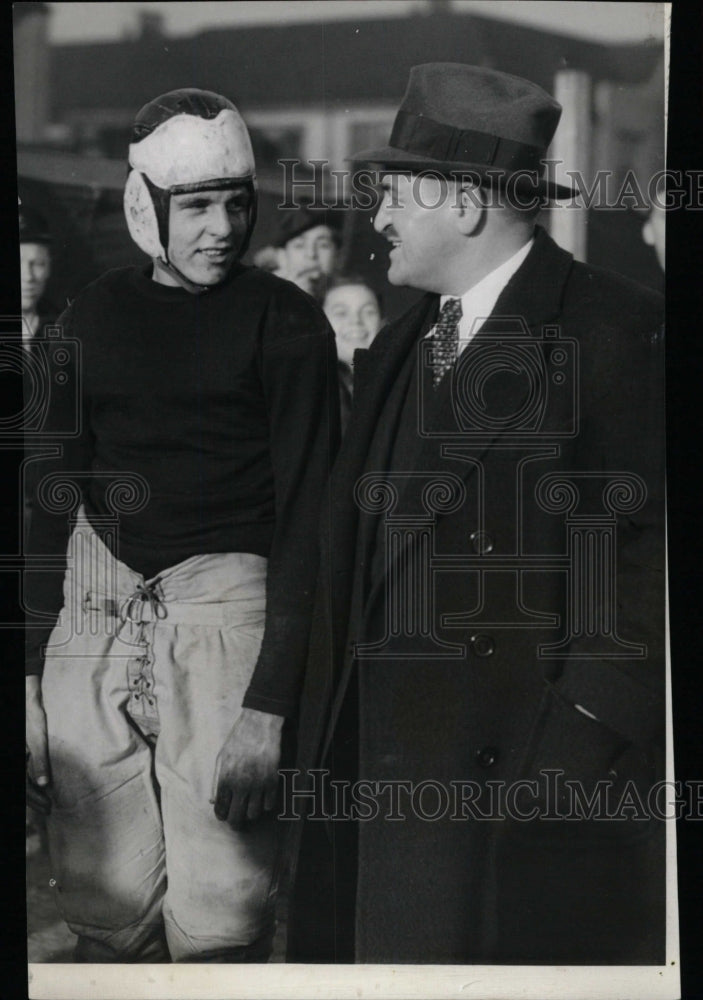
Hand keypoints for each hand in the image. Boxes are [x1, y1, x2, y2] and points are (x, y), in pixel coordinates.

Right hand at [26, 675, 50, 814]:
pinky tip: (41, 785)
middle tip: (48, 809)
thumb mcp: (37, 738)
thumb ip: (40, 761)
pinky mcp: (21, 753)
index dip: (35, 800)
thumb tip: (44, 784)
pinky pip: (24, 771)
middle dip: (34, 800)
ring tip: (46, 801)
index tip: (48, 807)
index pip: (24, 788)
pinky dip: (31, 781)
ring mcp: (18, 757)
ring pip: (22, 781)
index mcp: (15, 760)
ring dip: (32, 792)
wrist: (27, 699)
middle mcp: (15, 760)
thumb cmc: (31, 717)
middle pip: (22, 787)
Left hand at [211, 708, 283, 830]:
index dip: (222, 815)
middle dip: (235, 822)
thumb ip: (215, 781)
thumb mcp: (221, 758)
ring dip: (251, 812)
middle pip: (237, 817)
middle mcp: (241, 784)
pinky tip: (262, 796)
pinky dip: (265, 804)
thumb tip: (212, 801)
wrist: (260, 724)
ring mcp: (258, 784)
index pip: (221, 810)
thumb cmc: (238, 739)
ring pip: (254, 814)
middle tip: (237, 819)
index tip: (225, 814)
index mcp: (225, 779)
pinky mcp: (273, 780)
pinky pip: (269, 805)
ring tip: (250, 804)